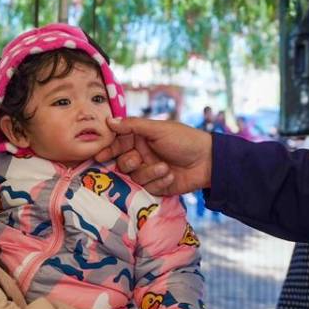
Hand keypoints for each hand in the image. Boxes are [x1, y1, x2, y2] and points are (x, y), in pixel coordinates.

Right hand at [95, 118, 212, 195]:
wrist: (208, 161)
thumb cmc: (184, 139)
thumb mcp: (158, 129)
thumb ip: (133, 126)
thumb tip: (109, 120)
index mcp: (140, 138)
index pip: (117, 143)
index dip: (108, 150)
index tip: (100, 155)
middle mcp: (141, 154)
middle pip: (121, 163)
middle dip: (129, 162)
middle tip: (137, 159)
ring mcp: (148, 171)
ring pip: (134, 177)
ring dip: (149, 172)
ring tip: (165, 167)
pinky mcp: (156, 186)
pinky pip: (147, 188)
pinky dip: (159, 182)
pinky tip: (171, 176)